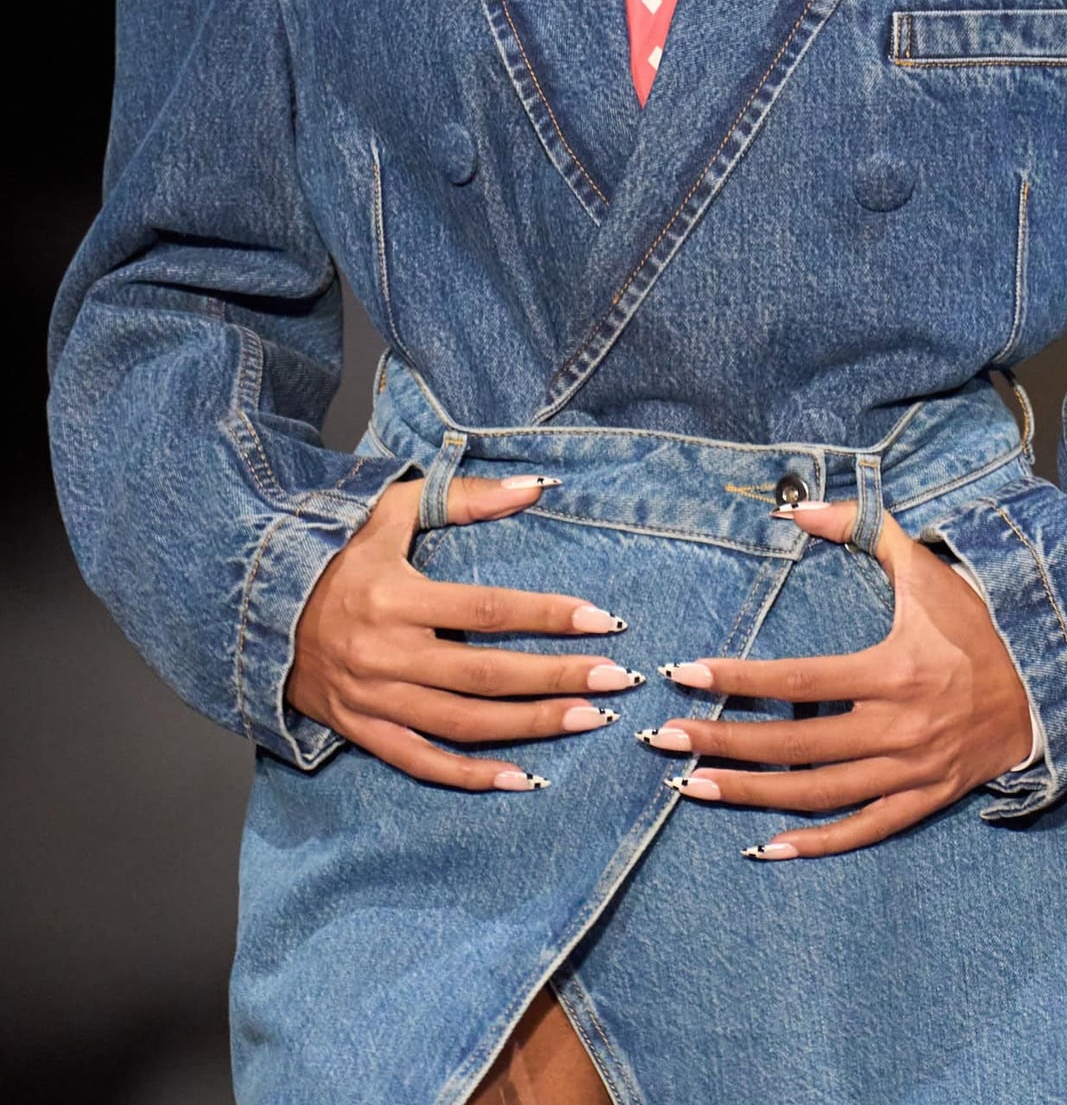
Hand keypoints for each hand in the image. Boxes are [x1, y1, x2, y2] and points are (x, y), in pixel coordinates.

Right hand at [285, 473, 642, 789]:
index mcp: (395, 596)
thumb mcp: (388, 511)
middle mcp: (386, 653)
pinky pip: (420, 763)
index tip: (602, 620)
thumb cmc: (330, 552)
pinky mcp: (360, 730)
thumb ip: (462, 500)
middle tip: (612, 678)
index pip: (487, 611)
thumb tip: (532, 488)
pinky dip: (469, 777)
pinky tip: (520, 779)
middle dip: (555, 677)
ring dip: (529, 726)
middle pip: (486, 675)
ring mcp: (373, 699)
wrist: (252, 605)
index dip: (548, 616)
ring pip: (463, 724)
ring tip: (586, 720)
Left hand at [640, 497, 1034, 857]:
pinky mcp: (925, 798)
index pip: (798, 680)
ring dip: (753, 794)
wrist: (1048, 682)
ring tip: (694, 788)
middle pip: (795, 745)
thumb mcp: (927, 569)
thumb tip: (801, 507)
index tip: (685, 674)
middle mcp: (896, 728)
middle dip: (724, 741)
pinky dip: (818, 842)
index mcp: (891, 670)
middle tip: (666, 740)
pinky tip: (767, 847)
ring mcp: (910, 771)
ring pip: (819, 793)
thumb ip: (866, 530)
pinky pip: (865, 829)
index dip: (738, 678)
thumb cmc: (978, 623)